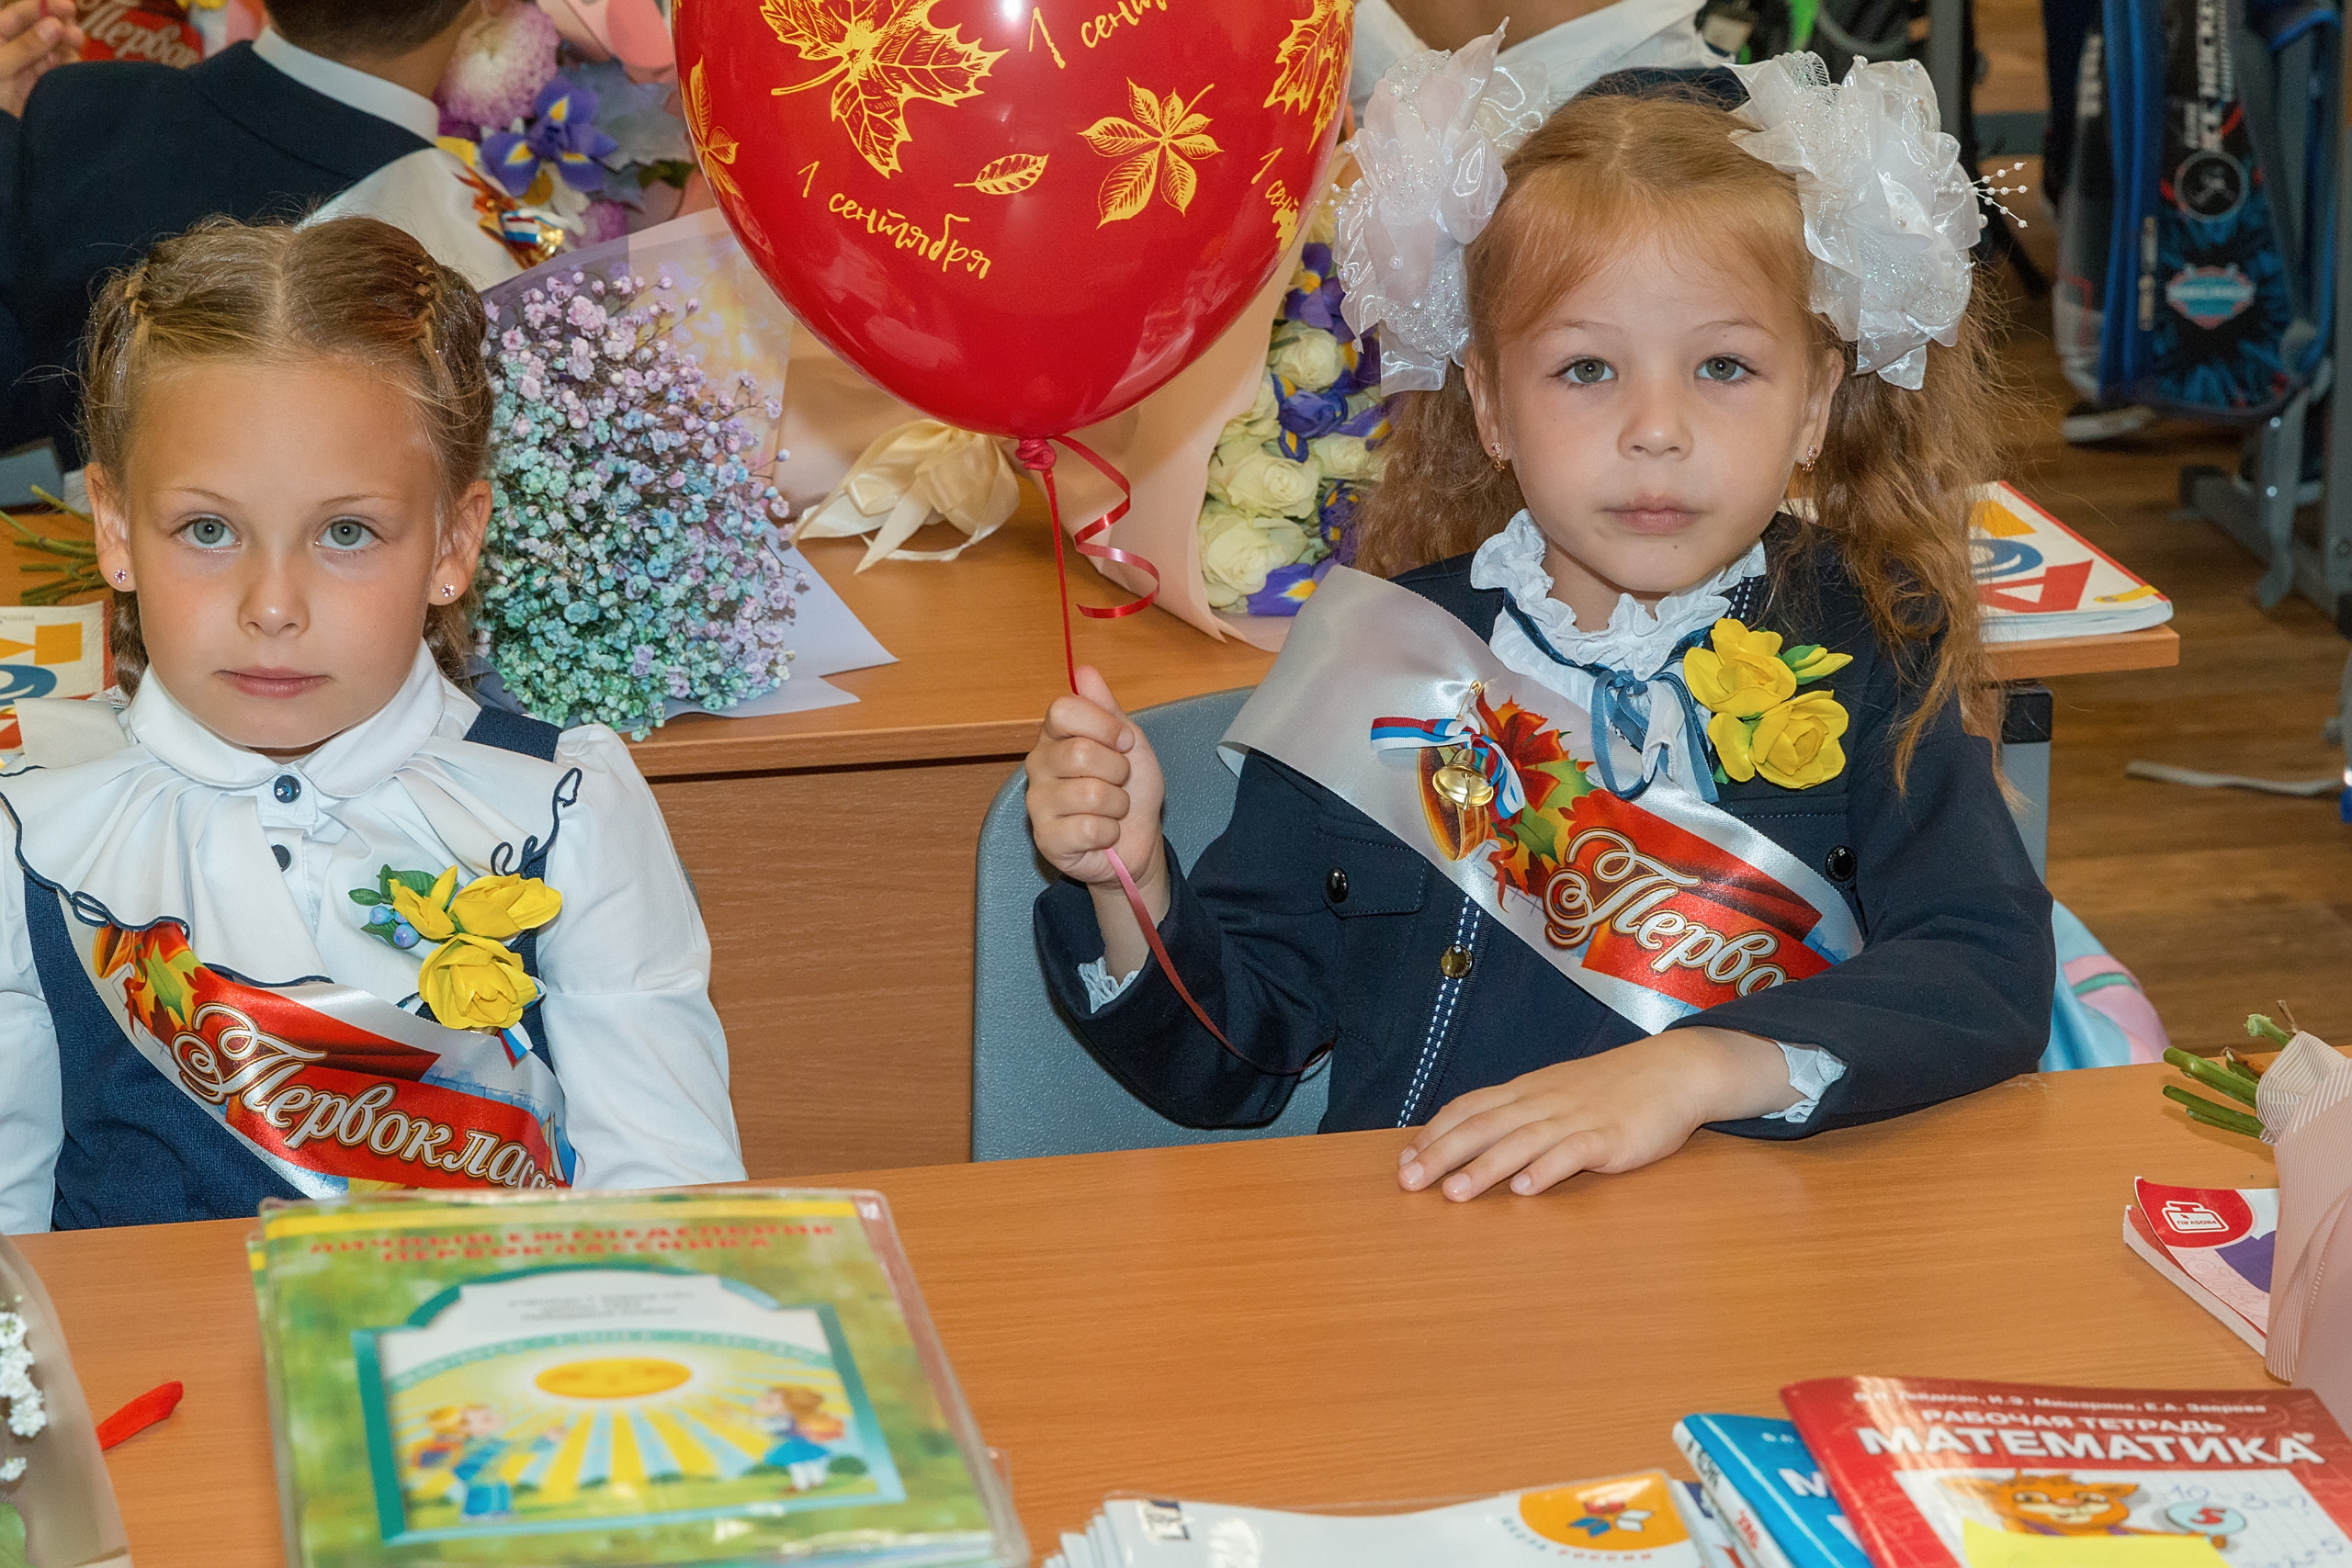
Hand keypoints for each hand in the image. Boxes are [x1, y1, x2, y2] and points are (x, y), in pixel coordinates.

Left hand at [0, 1, 79, 117]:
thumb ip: (25, 47)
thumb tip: (55, 25)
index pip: (18, 17)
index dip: (43, 7)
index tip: (68, 6)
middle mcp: (13, 53)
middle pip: (41, 33)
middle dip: (60, 29)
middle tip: (77, 34)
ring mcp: (29, 73)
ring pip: (54, 54)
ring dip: (68, 49)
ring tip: (77, 48)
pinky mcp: (43, 94)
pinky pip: (61, 78)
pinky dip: (71, 72)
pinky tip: (77, 69)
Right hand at [1025, 665, 1168, 974]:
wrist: (1138, 839)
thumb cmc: (1130, 789)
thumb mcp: (1128, 742)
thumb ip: (1105, 708)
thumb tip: (1084, 670)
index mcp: (1054, 736)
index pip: (1063, 710)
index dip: (1102, 725)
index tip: (1124, 741)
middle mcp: (1038, 765)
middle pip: (1079, 753)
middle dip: (1118, 770)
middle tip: (1120, 782)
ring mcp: (1038, 804)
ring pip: (1090, 794)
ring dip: (1118, 804)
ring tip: (1113, 810)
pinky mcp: (1046, 840)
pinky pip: (1089, 828)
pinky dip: (1110, 832)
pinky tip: (1104, 834)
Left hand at [1397, 1028, 1797, 1199]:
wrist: (1673, 1071)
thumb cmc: (1611, 1089)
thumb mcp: (1556, 1093)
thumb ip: (1519, 1113)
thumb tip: (1471, 1139)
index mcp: (1527, 1091)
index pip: (1469, 1107)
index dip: (1435, 1133)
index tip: (1404, 1160)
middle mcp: (1543, 1102)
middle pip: (1484, 1126)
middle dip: (1442, 1154)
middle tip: (1408, 1182)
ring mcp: (1576, 1118)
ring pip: (1521, 1142)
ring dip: (1485, 1168)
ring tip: (1454, 1193)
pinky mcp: (1610, 1137)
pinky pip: (1574, 1153)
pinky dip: (1548, 1169)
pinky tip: (1527, 1190)